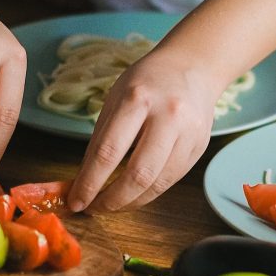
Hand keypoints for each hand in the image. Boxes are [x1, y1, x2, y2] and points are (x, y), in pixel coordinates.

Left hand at [66, 52, 218, 212]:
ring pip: (157, 183)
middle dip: (111, 200)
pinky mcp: (200, 147)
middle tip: (94, 208)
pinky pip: (171, 180)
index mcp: (137, 99)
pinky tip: (134, 193)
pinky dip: (149, 192)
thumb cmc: (148, 82)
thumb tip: (84, 180)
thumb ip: (101, 139)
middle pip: (138, 174)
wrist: (193, 67)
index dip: (89, 182)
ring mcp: (188, 133)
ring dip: (130, 202)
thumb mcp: (116, 99)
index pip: (109, 152)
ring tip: (112, 204)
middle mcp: (167, 116)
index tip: (76, 200)